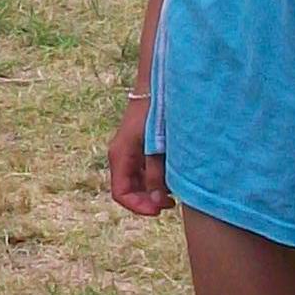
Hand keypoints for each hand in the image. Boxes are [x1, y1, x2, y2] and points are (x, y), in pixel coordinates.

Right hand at [107, 98, 170, 217]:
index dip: (139, 207)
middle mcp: (122, 155)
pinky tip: (172, 174)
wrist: (158, 84)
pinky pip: (144, 169)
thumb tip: (156, 199)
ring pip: (138, 181)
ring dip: (154, 189)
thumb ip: (155, 173)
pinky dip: (156, 177)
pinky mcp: (141, 145)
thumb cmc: (155, 112)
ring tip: (174, 188)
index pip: (121, 193)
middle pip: (130, 189)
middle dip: (148, 200)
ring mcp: (131, 150)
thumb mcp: (155, 146)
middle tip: (171, 202)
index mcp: (119, 156)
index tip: (159, 211)